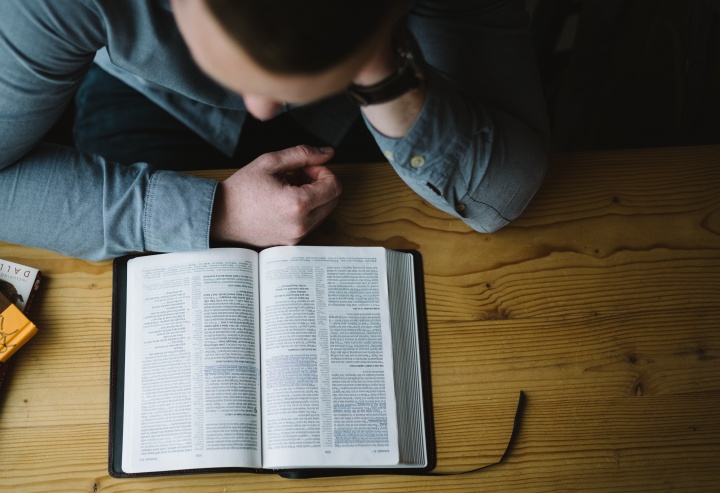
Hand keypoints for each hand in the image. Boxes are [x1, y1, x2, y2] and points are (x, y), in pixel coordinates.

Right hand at [210, 145, 340, 246]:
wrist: (220, 217)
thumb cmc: (242, 189)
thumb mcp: (271, 162)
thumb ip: (303, 154)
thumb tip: (329, 153)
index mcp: (298, 204)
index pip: (335, 187)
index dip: (325, 172)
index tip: (308, 167)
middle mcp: (301, 225)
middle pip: (333, 201)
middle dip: (321, 184)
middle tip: (299, 176)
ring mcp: (297, 237)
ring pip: (323, 212)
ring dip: (313, 197)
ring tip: (289, 188)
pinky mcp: (291, 243)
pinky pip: (310, 223)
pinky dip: (305, 210)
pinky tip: (284, 202)